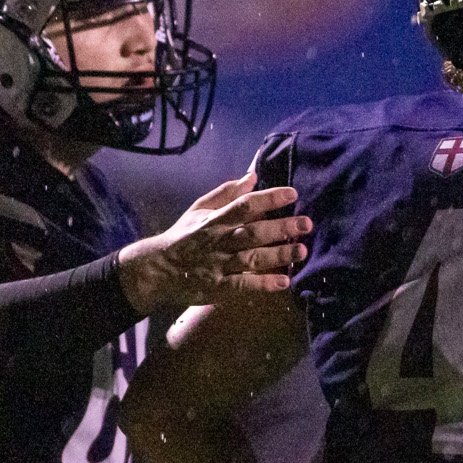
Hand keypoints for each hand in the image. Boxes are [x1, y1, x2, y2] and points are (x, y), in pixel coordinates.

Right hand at [116, 174, 311, 312]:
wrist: (156, 269)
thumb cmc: (185, 236)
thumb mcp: (199, 210)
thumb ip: (226, 193)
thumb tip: (252, 175)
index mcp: (215, 220)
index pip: (244, 205)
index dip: (268, 198)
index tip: (293, 194)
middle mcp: (219, 241)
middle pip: (252, 233)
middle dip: (280, 228)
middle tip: (306, 223)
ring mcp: (219, 265)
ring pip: (251, 259)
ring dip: (278, 255)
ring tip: (302, 250)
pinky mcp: (218, 287)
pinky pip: (242, 285)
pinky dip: (263, 284)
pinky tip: (284, 282)